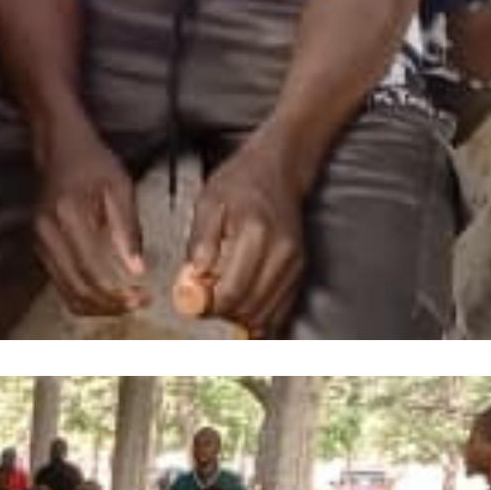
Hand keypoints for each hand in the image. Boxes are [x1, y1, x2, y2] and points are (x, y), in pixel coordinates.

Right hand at [31, 131, 148, 317]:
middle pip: (76, 287)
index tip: (143, 297)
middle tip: (138, 304)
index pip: (91, 269)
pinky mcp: (40, 247)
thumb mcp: (120, 187)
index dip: (117, 291)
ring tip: (125, 304)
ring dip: (97, 305)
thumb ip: (128, 229)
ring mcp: (40, 242)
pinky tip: (106, 294)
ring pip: (66, 291)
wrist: (60, 149)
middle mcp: (47, 233)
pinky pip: (60, 283)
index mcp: (68, 217)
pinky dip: (83, 295)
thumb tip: (137, 270)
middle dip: (109, 304)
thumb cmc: (93, 163)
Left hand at [177, 143, 308, 337]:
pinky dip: (259, 315)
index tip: (190, 302)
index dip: (208, 306)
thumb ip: (200, 243)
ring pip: (266, 314)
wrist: (276, 172)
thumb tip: (194, 278)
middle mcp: (282, 253)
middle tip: (202, 301)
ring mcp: (295, 264)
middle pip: (249, 308)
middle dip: (221, 313)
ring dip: (239, 317)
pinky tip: (241, 306)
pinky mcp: (300, 270)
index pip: (232, 291)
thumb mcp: (207, 204)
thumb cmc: (239, 184)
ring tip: (220, 300)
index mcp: (255, 235)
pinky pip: (281, 308)